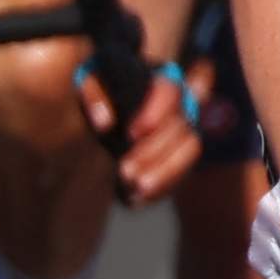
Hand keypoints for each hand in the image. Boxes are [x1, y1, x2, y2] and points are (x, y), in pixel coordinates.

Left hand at [95, 59, 202, 205]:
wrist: (94, 121)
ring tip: (135, 188)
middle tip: (123, 171)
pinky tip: (135, 199)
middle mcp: (178, 101)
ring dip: (165, 172)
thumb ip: (94, 93)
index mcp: (157, 79)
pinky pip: (183, 172)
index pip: (170, 89)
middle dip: (154, 150)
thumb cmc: (96, 95)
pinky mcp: (180, 154)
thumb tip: (104, 122)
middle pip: (181, 124)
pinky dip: (162, 188)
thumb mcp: (89, 86)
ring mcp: (184, 128)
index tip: (131, 134)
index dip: (155, 112)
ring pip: (191, 148)